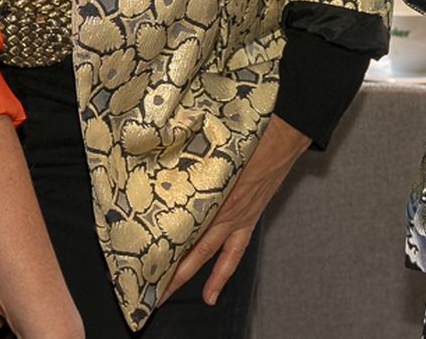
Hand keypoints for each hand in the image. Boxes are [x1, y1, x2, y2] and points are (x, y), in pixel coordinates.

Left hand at [160, 116, 309, 305]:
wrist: (285, 134)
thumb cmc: (253, 132)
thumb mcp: (214, 139)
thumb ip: (191, 153)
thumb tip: (165, 154)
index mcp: (215, 188)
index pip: (181, 219)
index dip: (161, 234)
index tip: (140, 246)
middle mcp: (225, 207)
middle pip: (192, 243)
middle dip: (171, 267)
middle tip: (150, 284)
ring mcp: (239, 216)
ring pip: (211, 253)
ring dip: (191, 275)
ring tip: (169, 293)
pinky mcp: (250, 218)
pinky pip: (234, 253)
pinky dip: (223, 272)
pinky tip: (212, 292)